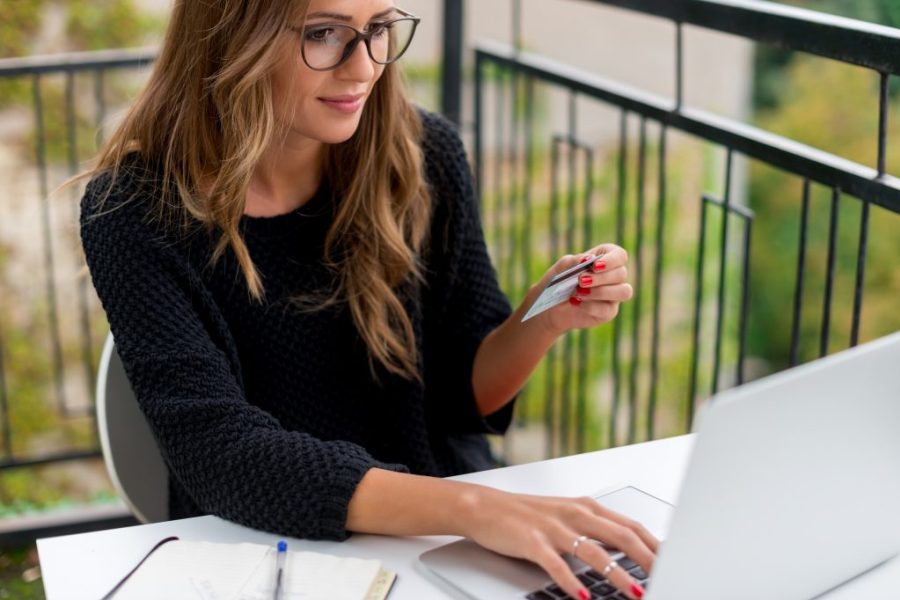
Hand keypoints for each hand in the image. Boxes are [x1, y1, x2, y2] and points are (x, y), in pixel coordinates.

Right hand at [461, 487, 656, 599]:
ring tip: (635, 593)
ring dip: (618, 575)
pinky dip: (572, 581)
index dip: (655, 546)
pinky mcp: (533, 542)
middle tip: (666, 579)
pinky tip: (583, 595)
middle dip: (648, 561)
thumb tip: (628, 549)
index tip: (675, 563)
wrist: (486, 507)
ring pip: (595, 552)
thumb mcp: (567, 516)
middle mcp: (575, 514)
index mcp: (587, 507)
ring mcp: (554, 528)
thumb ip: (595, 529)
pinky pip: (557, 564)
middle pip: (622, 537)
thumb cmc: (527, 515)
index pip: (631, 526)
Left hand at [526, 244, 631, 336]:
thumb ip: (575, 261)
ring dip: (601, 291)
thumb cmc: (559, 281)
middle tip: (580, 280)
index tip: (594, 265)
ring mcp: (614, 296)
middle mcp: (614, 277)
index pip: (620, 256)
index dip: (611, 260)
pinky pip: (608, 309)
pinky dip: (591, 306)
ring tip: (579, 292)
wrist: (550, 306)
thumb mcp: (562, 267)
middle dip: (600, 277)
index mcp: (605, 260)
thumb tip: (589, 259)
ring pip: (623, 292)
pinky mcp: (609, 312)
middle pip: (621, 274)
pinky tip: (576, 302)